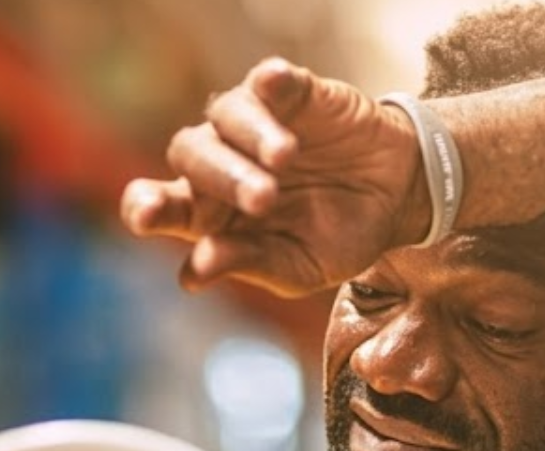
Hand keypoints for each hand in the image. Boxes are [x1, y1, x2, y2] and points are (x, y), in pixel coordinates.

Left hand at [120, 60, 428, 297]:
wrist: (397, 199)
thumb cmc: (337, 237)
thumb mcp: (299, 266)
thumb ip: (249, 265)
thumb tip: (191, 275)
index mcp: (210, 214)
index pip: (160, 205)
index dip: (147, 206)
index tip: (149, 214)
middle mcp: (220, 161)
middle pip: (191, 155)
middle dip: (223, 178)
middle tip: (264, 199)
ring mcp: (251, 122)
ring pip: (225, 113)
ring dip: (251, 137)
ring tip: (286, 158)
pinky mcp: (290, 91)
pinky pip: (269, 80)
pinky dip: (271, 81)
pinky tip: (276, 84)